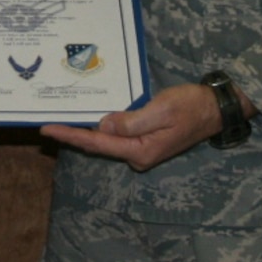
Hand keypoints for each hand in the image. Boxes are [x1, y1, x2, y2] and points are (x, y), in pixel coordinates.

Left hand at [40, 82, 237, 171]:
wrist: (215, 109)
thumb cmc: (191, 106)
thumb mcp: (162, 109)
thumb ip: (132, 121)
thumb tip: (103, 125)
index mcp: (140, 151)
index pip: (97, 143)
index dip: (71, 136)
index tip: (48, 129)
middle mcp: (138, 155)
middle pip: (98, 145)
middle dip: (73, 134)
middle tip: (46, 124)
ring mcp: (141, 150)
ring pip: (107, 140)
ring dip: (86, 130)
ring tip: (62, 120)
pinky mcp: (145, 141)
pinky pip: (118, 135)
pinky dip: (102, 127)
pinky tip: (90, 119)